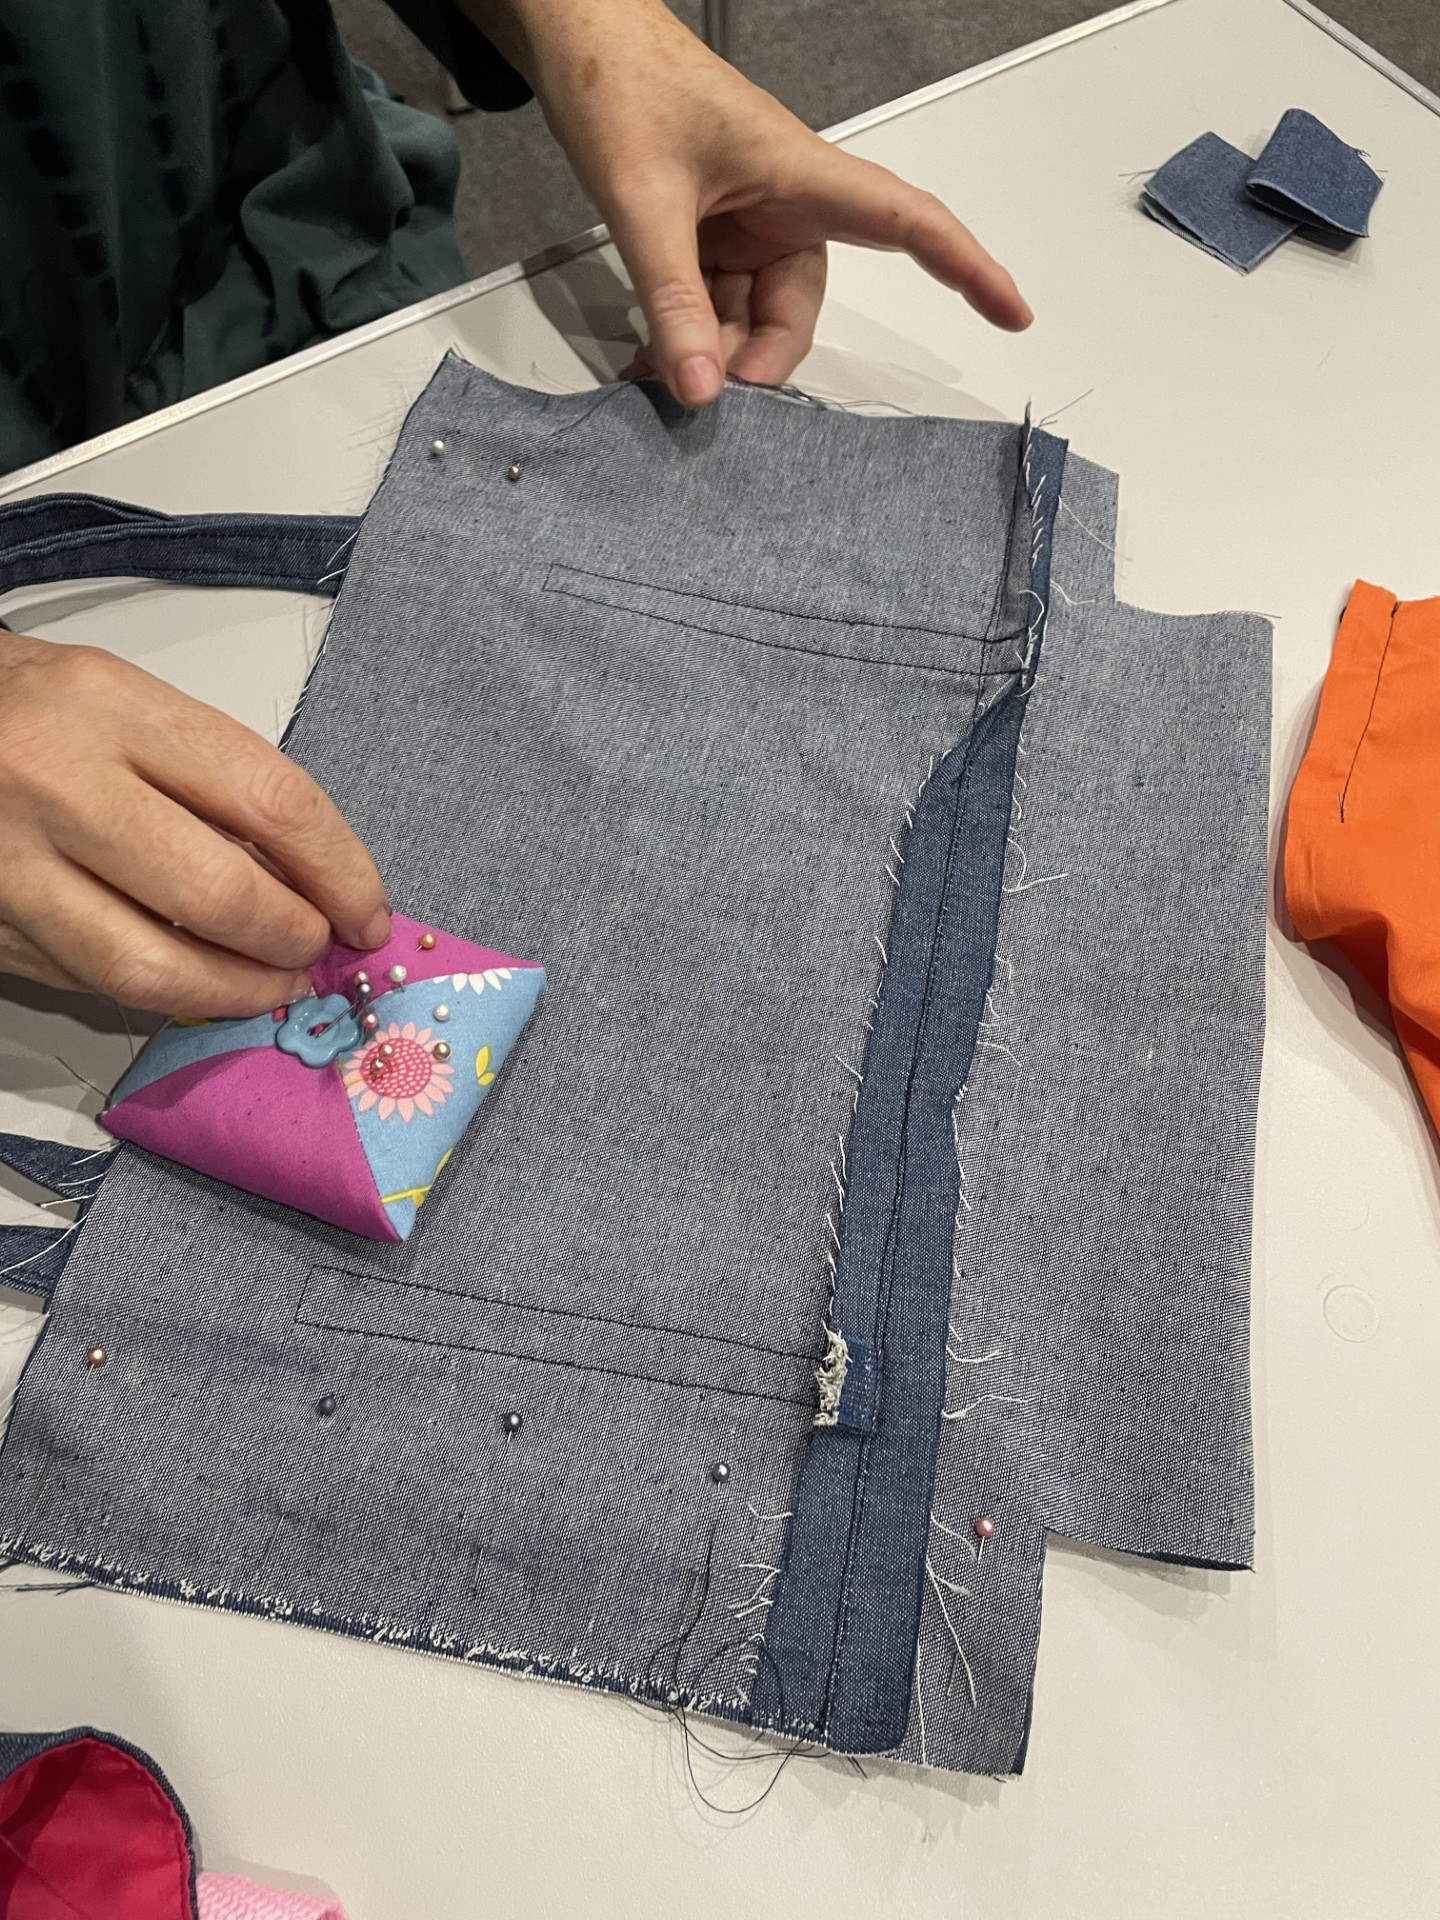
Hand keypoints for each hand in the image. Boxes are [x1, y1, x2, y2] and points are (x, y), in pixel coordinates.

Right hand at [0, 632, 389, 1015]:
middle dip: (290, 939)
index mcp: (114, 708)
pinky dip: (160, 993)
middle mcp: (58, 782)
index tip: (365, 910)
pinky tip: (196, 981)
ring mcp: (10, 863)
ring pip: (148, 967)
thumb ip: (216, 782)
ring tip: (271, 984)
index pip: (271, 800)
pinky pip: (92, 981)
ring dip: (233, 992)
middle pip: (217, 894)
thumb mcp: (129, 704)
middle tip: (316, 948)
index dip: (340, 871)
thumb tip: (312, 880)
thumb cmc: (32, 710)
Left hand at [466, 0, 1030, 405]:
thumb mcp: (642, 203)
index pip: (907, 223)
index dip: (967, 270)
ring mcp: (748, 225)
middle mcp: (786, 204)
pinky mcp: (713, 237)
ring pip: (752, 318)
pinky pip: (715, 306)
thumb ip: (671, 302)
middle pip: (799, 311)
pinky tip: (651, 360)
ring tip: (656, 378)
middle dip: (757, 361)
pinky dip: (687, 337)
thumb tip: (701, 390)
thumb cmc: (622, 86)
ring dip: (711, 355)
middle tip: (703, 396)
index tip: (1014, 313)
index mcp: (801, 175)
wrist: (577, 39)